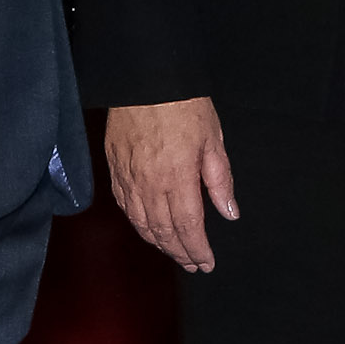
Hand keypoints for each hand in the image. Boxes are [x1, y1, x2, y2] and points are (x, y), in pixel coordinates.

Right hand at [107, 98, 238, 272]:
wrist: (145, 79)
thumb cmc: (184, 105)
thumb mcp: (213, 140)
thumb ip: (220, 180)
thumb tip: (229, 212)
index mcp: (177, 178)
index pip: (187, 227)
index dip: (197, 249)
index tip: (207, 263)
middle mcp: (149, 184)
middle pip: (163, 231)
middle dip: (180, 252)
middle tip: (194, 264)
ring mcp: (128, 178)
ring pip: (141, 224)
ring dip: (160, 243)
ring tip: (175, 253)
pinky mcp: (114, 169)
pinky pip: (125, 207)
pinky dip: (138, 225)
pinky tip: (148, 229)